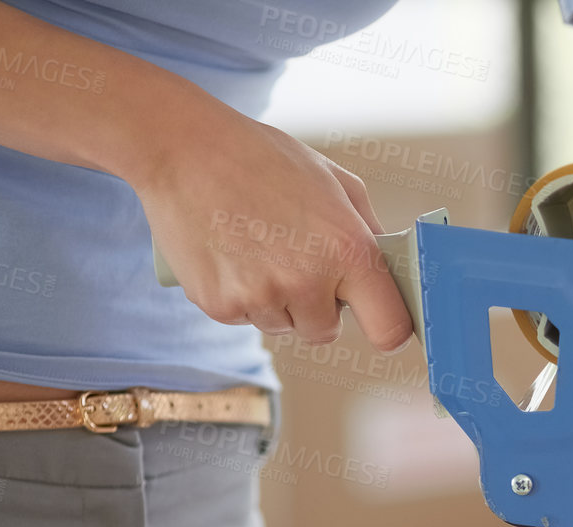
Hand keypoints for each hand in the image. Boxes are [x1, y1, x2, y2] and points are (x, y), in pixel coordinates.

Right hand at [129, 102, 411, 351]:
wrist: (182, 148)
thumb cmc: (262, 158)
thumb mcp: (333, 180)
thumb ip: (368, 230)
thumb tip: (389, 270)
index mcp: (348, 250)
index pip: (389, 329)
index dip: (390, 330)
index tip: (382, 323)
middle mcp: (307, 281)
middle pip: (327, 331)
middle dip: (318, 305)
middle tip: (295, 259)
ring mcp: (261, 297)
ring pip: (284, 325)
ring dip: (277, 300)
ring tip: (257, 247)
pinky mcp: (220, 306)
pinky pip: (245, 318)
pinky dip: (240, 295)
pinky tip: (231, 253)